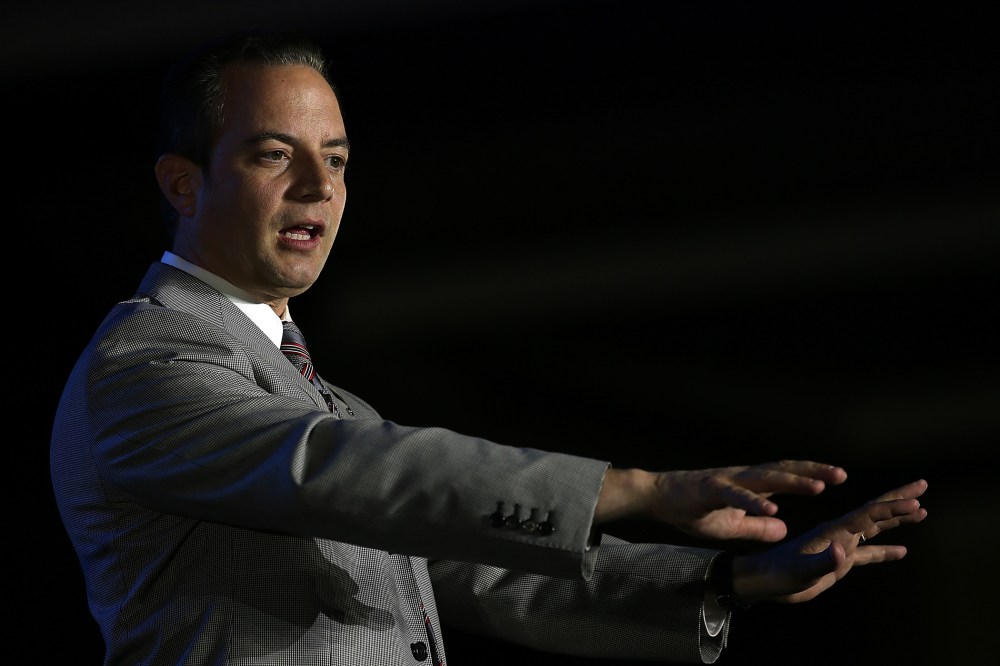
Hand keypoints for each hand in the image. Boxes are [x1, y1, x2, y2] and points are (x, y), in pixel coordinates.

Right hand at [597, 460, 846, 540]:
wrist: (657, 498)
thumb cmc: (691, 509)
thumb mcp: (730, 525)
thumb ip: (757, 527)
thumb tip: (785, 528)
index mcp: (749, 485)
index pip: (786, 475)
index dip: (811, 474)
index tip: (839, 477)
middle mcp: (742, 477)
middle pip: (783, 470)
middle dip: (812, 472)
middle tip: (840, 475)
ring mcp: (727, 480)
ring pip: (765, 478)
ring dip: (792, 482)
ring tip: (817, 487)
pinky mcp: (709, 489)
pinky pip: (736, 496)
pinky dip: (755, 502)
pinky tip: (774, 509)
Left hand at [731, 478, 928, 603]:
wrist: (764, 579)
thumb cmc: (780, 573)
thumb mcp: (802, 570)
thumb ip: (824, 561)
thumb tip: (843, 550)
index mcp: (834, 530)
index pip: (869, 514)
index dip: (893, 507)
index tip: (916, 501)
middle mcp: (840, 532)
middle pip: (875, 511)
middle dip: (900, 498)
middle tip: (924, 484)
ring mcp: (840, 545)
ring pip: (874, 527)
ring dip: (897, 519)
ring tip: (922, 511)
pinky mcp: (837, 561)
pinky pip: (867, 553)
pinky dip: (885, 550)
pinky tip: (902, 551)